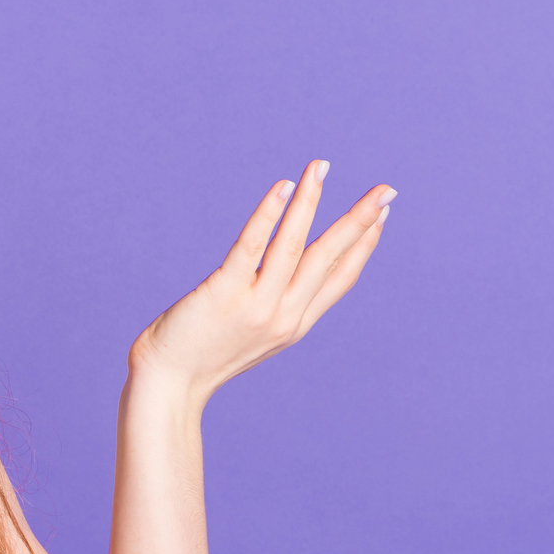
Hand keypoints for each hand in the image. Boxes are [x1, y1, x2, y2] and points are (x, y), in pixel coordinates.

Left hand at [130, 158, 394, 398]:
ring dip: (311, 202)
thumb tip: (281, 276)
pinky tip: (283, 187)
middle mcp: (283, 316)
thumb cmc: (200, 358)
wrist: (167, 386)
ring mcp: (255, 306)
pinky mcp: (224, 294)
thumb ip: (271, 309)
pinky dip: (269, 214)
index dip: (363, 247)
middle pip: (328, 259)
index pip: (339, 280)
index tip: (381, 217)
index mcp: (294, 325)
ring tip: (322, 167)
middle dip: (360, 221)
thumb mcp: (250, 336)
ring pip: (293, 246)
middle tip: (386, 189)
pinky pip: (252, 247)